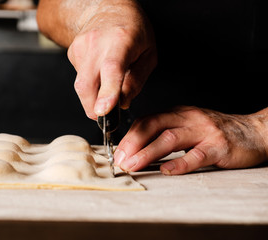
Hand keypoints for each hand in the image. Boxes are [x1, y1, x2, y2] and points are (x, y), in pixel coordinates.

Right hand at [67, 1, 156, 118]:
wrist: (107, 9)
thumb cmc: (132, 30)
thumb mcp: (148, 55)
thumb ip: (136, 81)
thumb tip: (122, 104)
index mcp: (121, 41)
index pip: (111, 70)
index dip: (107, 93)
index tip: (104, 111)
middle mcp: (97, 43)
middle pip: (87, 85)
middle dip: (94, 108)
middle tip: (106, 117)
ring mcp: (80, 47)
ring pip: (81, 86)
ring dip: (93, 96)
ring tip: (107, 85)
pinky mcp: (72, 53)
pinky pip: (80, 79)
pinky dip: (90, 84)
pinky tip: (99, 72)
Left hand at [114, 106, 267, 174]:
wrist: (254, 131)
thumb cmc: (215, 132)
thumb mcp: (188, 125)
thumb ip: (166, 133)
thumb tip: (138, 149)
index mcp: (178, 113)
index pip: (147, 121)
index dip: (129, 137)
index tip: (117, 152)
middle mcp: (188, 118)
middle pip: (153, 126)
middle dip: (132, 143)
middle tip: (120, 160)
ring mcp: (203, 131)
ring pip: (170, 139)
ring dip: (147, 153)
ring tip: (133, 166)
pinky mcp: (218, 146)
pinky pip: (196, 155)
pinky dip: (179, 164)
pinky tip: (166, 171)